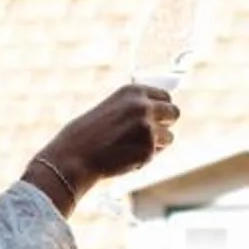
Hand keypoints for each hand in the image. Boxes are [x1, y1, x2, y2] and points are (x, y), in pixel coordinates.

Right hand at [38, 84, 180, 192]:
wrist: (74, 157)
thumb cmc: (88, 134)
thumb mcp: (111, 108)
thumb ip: (134, 107)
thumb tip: (160, 112)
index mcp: (133, 91)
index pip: (165, 95)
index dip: (162, 107)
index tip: (159, 115)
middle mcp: (143, 105)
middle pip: (174, 112)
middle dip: (167, 124)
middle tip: (152, 133)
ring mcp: (147, 127)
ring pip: (168, 136)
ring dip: (156, 143)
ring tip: (131, 147)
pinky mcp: (148, 149)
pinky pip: (157, 153)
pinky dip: (145, 157)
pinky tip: (125, 156)